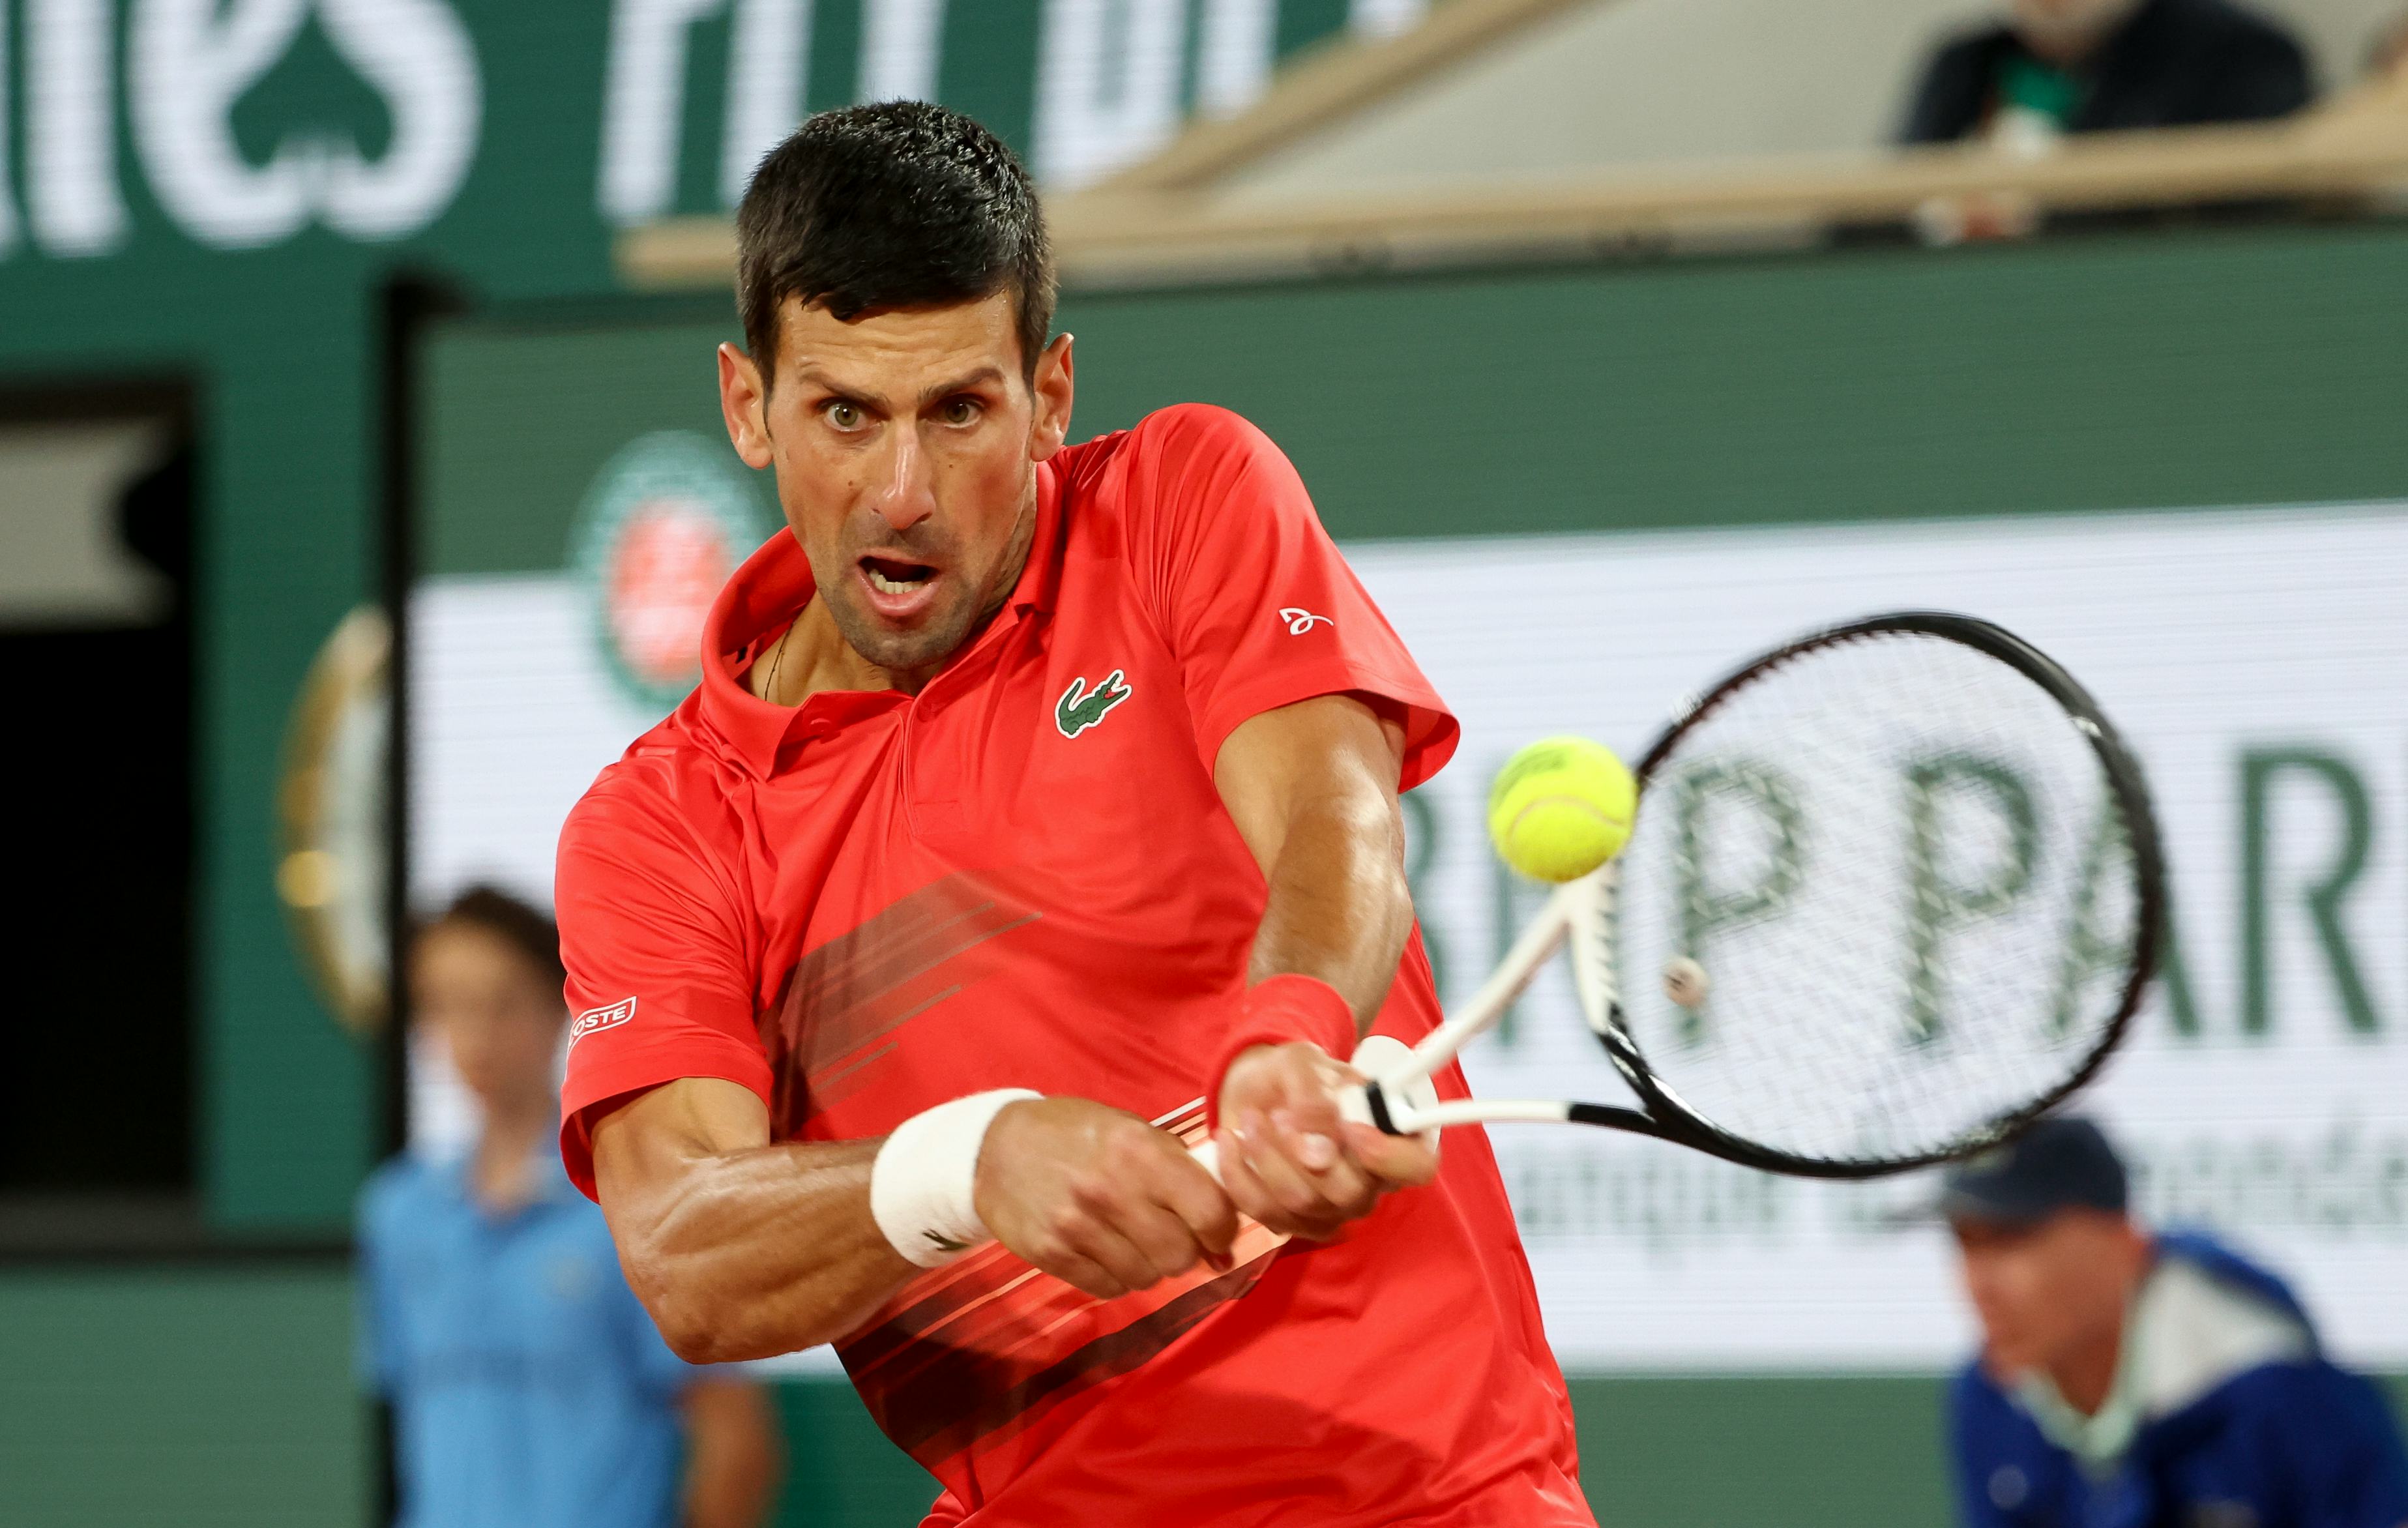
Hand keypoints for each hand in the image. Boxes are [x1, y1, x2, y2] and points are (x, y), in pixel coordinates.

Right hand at [973, 1097, 1238, 1299]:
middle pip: (1180, 1255)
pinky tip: (1105, 1251)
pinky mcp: (1052, 1254)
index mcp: (1139, 1150)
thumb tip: (1222, 1231)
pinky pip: (1110, 1288)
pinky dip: (1118, 1277)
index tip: (1216, 1233)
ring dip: (1150, 1266)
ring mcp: (1078, 1225)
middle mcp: (1111, 1189)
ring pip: (1147, 1277)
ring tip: (1133, 1240)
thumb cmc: (1076, 1135)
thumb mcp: (1132, 1130)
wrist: (995, 1148)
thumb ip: (1179, 1171)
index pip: (1209, 1211)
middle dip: (1185, 1252)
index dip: (1222, 1231)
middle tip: (1171, 1236)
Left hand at [1211, 1042, 1438, 1239]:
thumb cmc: (1295, 1073)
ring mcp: (1333, 1209)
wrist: (1258, 1089)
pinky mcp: (1294, 1221)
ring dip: (1266, 1159)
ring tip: (1249, 1119)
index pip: (1417, 1166)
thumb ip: (1315, 1099)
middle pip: (1349, 1193)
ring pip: (1303, 1205)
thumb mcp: (1303, 1064)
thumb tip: (1319, 1155)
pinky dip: (1239, 1176)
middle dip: (1302, 1151)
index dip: (1390, 1157)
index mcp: (1394, 1138)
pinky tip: (1229, 1142)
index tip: (1351, 1128)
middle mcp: (1371, 1183)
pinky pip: (1267, 1214)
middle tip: (1275, 1113)